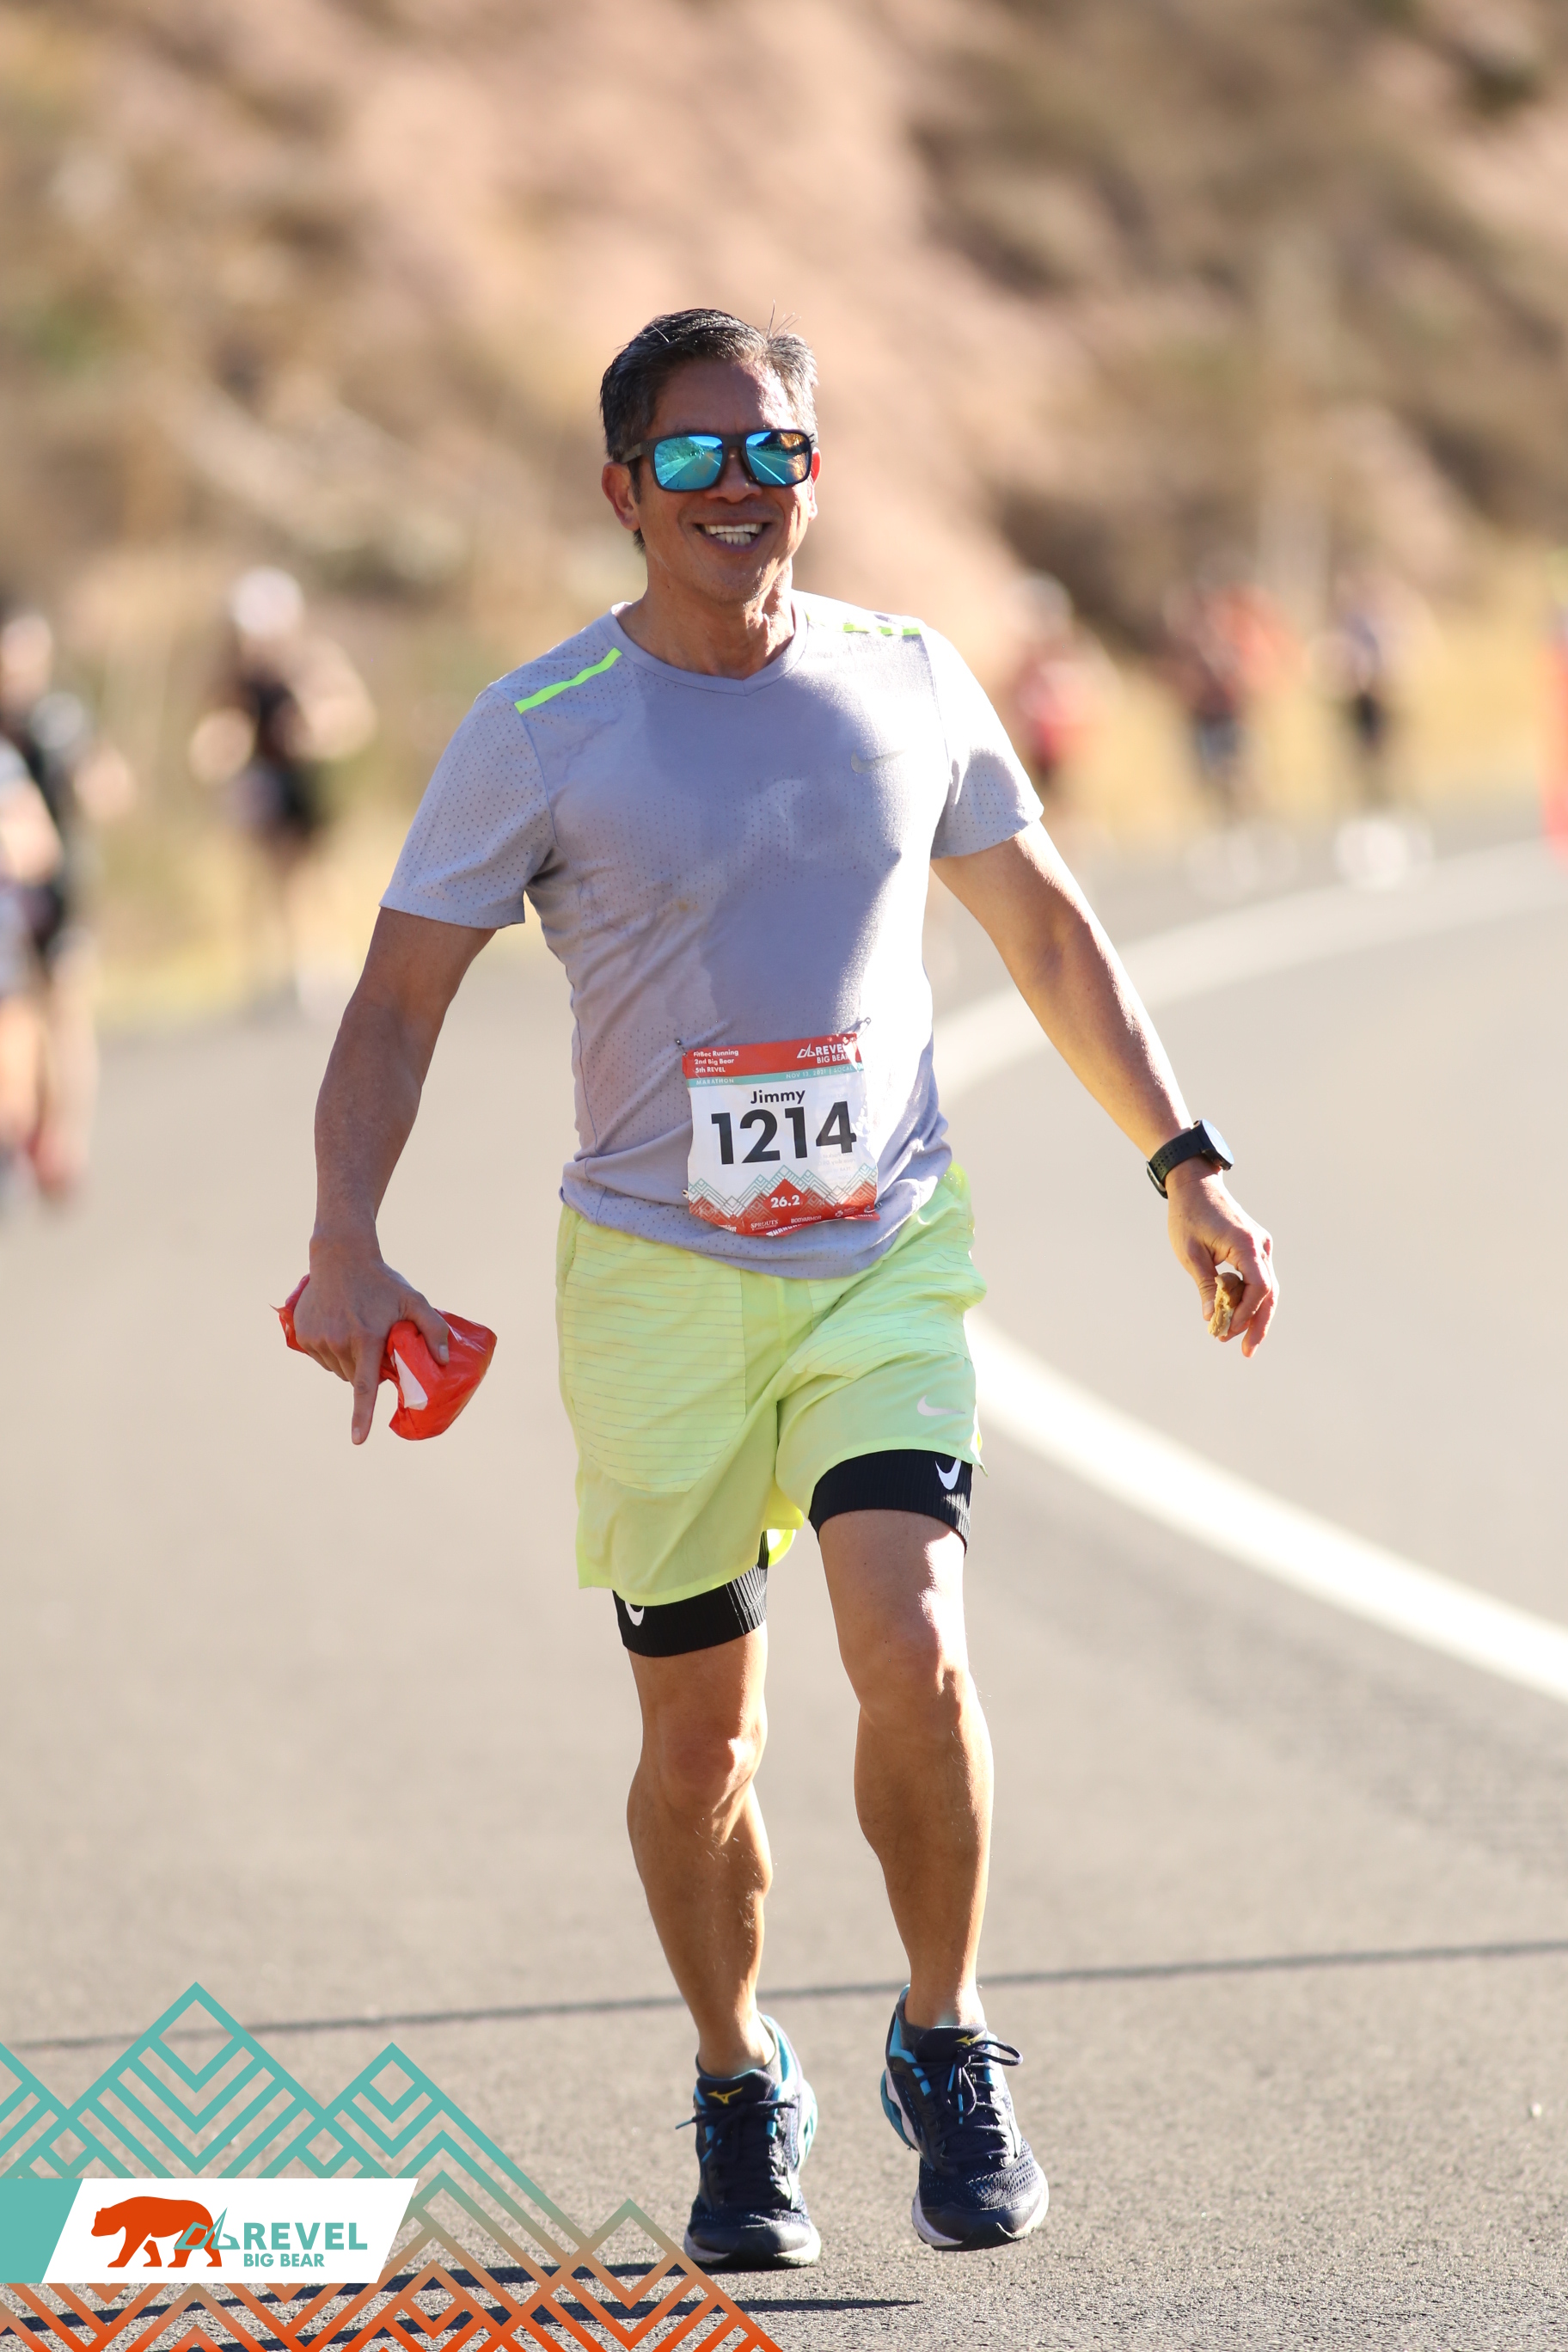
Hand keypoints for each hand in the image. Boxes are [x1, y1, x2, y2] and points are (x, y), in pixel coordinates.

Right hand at [292, 1239, 450, 1443]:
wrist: (340, 1256)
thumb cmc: (382, 1280)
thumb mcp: (413, 1299)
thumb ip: (432, 1328)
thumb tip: (443, 1360)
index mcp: (365, 1338)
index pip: (364, 1387)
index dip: (361, 1417)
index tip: (358, 1440)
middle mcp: (338, 1342)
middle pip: (355, 1378)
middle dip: (368, 1370)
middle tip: (377, 1345)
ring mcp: (317, 1339)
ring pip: (338, 1370)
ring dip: (350, 1361)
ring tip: (357, 1331)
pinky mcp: (303, 1335)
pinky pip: (321, 1357)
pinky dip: (332, 1351)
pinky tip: (340, 1328)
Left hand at [1164, 1162, 1277, 1357]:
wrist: (1195, 1184)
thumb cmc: (1187, 1216)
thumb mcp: (1190, 1254)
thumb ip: (1205, 1286)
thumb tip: (1212, 1318)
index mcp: (1246, 1244)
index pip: (1259, 1287)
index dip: (1246, 1312)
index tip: (1228, 1329)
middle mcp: (1261, 1245)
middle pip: (1269, 1292)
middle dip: (1258, 1323)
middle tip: (1247, 1351)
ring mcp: (1261, 1246)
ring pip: (1266, 1288)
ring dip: (1254, 1314)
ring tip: (1240, 1340)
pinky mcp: (1255, 1247)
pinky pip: (1258, 1278)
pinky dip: (1248, 1298)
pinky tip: (1236, 1316)